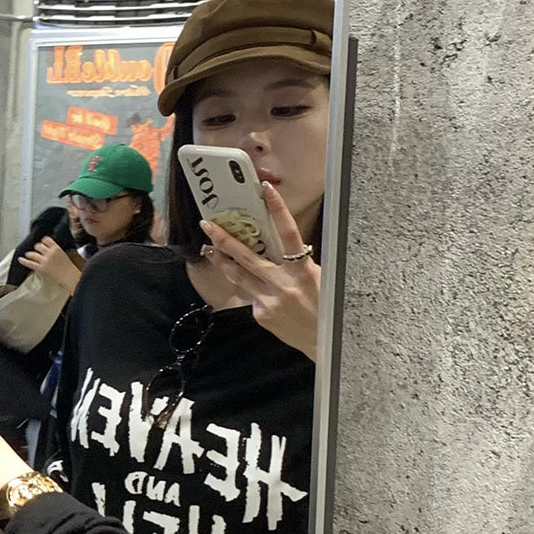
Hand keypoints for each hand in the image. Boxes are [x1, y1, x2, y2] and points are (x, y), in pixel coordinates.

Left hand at [18, 235, 82, 295]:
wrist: (69, 276)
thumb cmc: (68, 267)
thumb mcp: (63, 253)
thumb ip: (55, 250)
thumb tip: (47, 248)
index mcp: (56, 248)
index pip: (46, 239)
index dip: (43, 241)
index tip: (42, 242)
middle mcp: (49, 253)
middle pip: (38, 246)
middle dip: (37, 248)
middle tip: (37, 250)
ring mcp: (44, 261)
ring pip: (33, 253)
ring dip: (30, 254)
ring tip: (28, 254)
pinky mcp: (41, 268)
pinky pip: (30, 263)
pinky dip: (24, 261)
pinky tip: (21, 259)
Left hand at [201, 183, 319, 359]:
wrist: (326, 343)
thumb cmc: (326, 307)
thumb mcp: (320, 279)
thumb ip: (298, 263)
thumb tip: (278, 245)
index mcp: (304, 271)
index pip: (290, 234)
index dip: (278, 210)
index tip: (265, 190)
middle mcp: (284, 284)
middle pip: (248, 257)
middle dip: (225, 239)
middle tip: (207, 224)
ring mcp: (269, 300)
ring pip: (239, 276)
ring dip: (223, 261)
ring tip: (209, 249)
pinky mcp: (261, 314)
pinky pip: (250, 295)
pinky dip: (249, 288)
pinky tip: (255, 289)